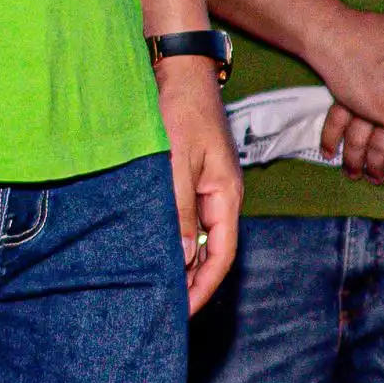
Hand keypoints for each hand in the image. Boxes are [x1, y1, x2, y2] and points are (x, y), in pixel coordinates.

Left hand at [161, 52, 241, 311]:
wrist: (178, 70)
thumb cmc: (180, 111)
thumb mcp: (176, 164)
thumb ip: (178, 212)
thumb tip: (183, 258)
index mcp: (226, 196)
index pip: (222, 256)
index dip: (203, 287)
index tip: (182, 312)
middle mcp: (221, 197)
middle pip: (213, 253)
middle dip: (193, 283)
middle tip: (165, 310)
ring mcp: (208, 189)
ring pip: (199, 238)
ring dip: (183, 263)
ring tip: (158, 288)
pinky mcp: (192, 179)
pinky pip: (188, 220)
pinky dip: (175, 241)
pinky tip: (156, 250)